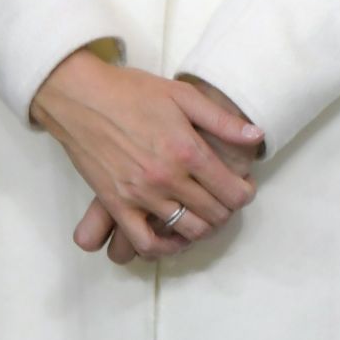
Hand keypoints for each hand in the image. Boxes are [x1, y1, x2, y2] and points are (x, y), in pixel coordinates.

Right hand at [76, 76, 265, 264]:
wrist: (82, 98)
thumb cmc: (134, 92)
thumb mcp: (184, 95)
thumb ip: (223, 120)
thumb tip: (258, 137)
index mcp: (187, 150)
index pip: (231, 189)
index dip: (245, 193)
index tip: (245, 187)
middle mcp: (167, 178)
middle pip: (213, 213)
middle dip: (229, 210)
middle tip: (228, 200)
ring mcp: (140, 196)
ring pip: (186, 230)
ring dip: (205, 228)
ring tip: (208, 215)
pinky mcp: (116, 206)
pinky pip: (144, 242)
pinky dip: (165, 248)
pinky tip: (176, 237)